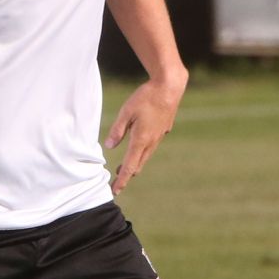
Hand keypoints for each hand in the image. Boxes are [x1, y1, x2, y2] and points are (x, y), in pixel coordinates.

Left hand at [104, 78, 183, 194]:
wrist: (170, 87)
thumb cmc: (146, 97)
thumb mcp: (126, 112)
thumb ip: (117, 130)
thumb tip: (109, 146)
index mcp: (140, 140)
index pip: (129, 166)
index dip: (121, 180)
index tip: (115, 191)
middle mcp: (151, 142)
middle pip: (137, 165)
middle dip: (126, 174)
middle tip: (116, 182)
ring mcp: (158, 137)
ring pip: (145, 156)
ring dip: (134, 164)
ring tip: (124, 169)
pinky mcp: (163, 130)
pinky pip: (151, 146)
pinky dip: (142, 153)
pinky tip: (138, 148)